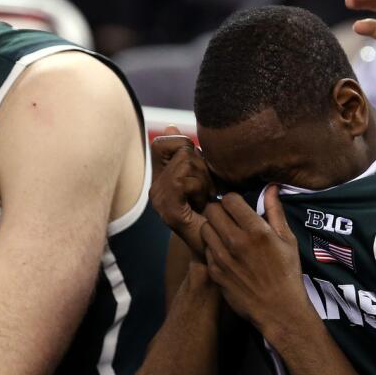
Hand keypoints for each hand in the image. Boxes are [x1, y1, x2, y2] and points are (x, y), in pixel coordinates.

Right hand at [149, 127, 214, 256]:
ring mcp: (159, 199)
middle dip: (201, 165)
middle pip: (178, 148)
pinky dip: (200, 187)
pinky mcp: (167, 209)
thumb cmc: (218, 212)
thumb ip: (189, 154)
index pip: (165, 142)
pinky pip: (184, 179)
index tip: (201, 174)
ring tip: (205, 198)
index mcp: (161, 178)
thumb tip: (170, 127)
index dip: (187, 149)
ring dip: (203, 178)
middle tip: (207, 190)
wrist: (220, 247)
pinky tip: (203, 203)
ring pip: (184, 162)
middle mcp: (155, 189)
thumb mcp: (204, 175)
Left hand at [200, 188, 308, 338]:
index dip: (233, 200)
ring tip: (224, 233)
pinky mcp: (214, 272)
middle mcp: (235, 242)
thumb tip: (271, 187)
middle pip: (211, 210)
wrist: (278, 309)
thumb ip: (275, 211)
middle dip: (219, 210)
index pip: (229, 199)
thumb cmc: (287, 273)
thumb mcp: (287, 240)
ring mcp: (222, 258)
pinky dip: (212, 247)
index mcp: (256, 230)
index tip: (238, 206)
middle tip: (228, 217)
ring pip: (204, 228)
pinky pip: (205, 249)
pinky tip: (225, 252)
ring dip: (213, 227)